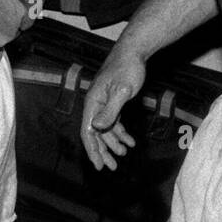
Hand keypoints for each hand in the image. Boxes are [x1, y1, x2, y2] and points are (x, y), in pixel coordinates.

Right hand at [80, 46, 144, 170]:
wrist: (132, 53)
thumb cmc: (127, 69)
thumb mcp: (122, 91)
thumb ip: (110, 110)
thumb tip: (97, 128)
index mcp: (92, 103)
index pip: (88, 131)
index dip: (92, 149)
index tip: (99, 165)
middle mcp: (94, 105)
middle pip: (95, 133)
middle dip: (103, 151)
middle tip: (111, 167)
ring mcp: (103, 103)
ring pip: (105, 129)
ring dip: (113, 143)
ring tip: (124, 154)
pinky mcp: (112, 102)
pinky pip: (113, 122)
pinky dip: (120, 132)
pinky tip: (129, 141)